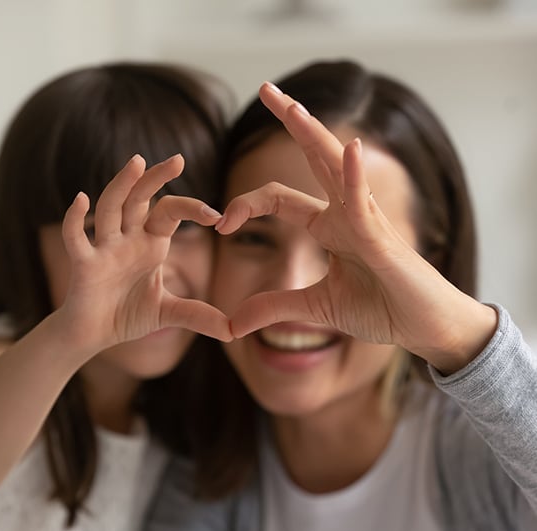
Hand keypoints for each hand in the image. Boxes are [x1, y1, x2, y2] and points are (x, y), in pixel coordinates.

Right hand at [59, 154, 231, 353]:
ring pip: (111, 208)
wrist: (94, 336)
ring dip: (122, 185)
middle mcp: (127, 239)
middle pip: (140, 199)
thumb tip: (233, 331)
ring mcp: (104, 248)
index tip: (216, 216)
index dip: (191, 209)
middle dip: (156, 179)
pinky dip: (74, 219)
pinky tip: (81, 199)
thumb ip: (198, 315)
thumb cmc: (127, 316)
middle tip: (178, 159)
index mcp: (150, 244)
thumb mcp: (169, 314)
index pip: (170, 213)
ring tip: (137, 162)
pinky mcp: (84, 264)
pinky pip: (75, 237)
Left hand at [217, 83, 495, 371]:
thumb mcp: (315, 307)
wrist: (422, 330)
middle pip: (314, 158)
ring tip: (290, 106)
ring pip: (338, 168)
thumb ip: (274, 307)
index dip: (245, 204)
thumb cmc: (380, 310)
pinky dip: (357, 178)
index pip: (280, 198)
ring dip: (315, 135)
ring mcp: (366, 222)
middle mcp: (346, 214)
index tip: (220, 224)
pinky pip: (365, 206)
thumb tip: (232, 324)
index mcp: (329, 227)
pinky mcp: (384, 241)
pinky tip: (351, 150)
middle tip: (264, 88)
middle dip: (291, 122)